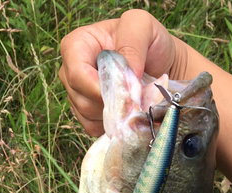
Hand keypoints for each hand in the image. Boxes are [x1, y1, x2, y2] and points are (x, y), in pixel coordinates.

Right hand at [59, 9, 186, 136]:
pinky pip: (93, 127)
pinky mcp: (87, 115)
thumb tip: (126, 74)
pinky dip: (113, 125)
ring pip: (87, 115)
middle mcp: (71, 71)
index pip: (76, 74)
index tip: (123, 92)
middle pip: (80, 99)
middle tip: (135, 98)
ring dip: (114, 114)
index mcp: (77, 45)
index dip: (98, 88)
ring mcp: (77, 94)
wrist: (160, 64)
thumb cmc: (149, 42)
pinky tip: (126, 112)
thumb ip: (132, 43)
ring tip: (133, 101)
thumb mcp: (143, 26)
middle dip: (110, 103)